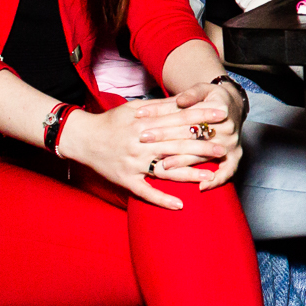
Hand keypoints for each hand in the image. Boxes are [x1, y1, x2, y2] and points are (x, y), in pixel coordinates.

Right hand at [57, 101, 222, 208]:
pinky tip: (179, 205)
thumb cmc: (112, 121)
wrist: (81, 138)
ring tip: (210, 176)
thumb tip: (186, 100)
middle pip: (176, 145)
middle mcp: (140, 143)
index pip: (178, 120)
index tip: (221, 116)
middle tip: (224, 149)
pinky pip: (146, 192)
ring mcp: (133, 163)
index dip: (200, 117)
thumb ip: (160, 106)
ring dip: (189, 174)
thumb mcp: (135, 108)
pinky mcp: (125, 179)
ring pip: (165, 170)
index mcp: (144, 123)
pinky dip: (162, 199)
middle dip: (202, 147)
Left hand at [139, 81, 245, 187]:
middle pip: (193, 138)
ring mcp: (232, 143)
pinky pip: (229, 170)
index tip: (143, 128)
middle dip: (167, 143)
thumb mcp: (203, 88)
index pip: (187, 118)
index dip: (164, 123)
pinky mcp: (236, 155)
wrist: (234, 105)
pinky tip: (202, 187)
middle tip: (146, 145)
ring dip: (184, 163)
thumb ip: (191, 94)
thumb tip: (179, 100)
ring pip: (205, 155)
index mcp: (219, 109)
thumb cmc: (212, 98)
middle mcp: (228, 128)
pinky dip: (217, 180)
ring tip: (164, 167)